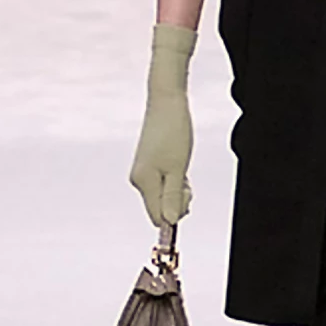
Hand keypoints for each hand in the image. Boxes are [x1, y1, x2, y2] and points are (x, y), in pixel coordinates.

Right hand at [129, 24, 196, 225]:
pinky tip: (178, 162)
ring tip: (182, 166)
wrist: (167, 103)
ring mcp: (142, 173)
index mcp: (143, 182)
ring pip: (164, 196)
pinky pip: (163, 184)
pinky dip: (175, 179)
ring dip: (178, 188)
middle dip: (178, 200)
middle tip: (186, 178)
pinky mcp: (147, 166)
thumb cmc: (174, 133)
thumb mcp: (178, 168)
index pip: (158, 217)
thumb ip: (173, 196)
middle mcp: (138, 180)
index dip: (175, 213)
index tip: (187, 195)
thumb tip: (169, 223)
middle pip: (161, 208)